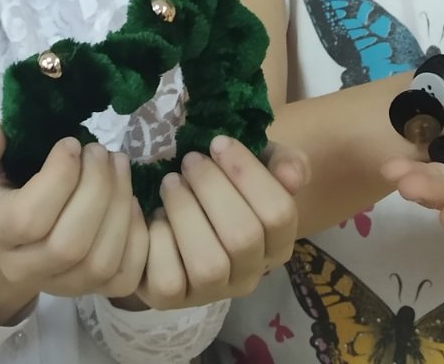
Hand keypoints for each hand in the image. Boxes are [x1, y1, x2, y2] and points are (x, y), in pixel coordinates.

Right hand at [0, 123, 147, 299]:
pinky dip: (136, 235)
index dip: (58, 177)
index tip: (71, 143)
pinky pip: (125, 278)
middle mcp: (26, 269)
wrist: (15, 244)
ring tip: (118, 164)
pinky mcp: (95, 292)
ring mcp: (63, 287)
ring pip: (100, 261)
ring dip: (119, 205)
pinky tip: (130, 200)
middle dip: (95, 188)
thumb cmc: (5, 196)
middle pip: (69, 245)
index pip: (27, 219)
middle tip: (100, 151)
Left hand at [135, 136, 305, 309]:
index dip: (248, 174)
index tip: (218, 142)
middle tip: (189, 159)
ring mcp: (212, 292)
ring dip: (185, 212)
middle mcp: (250, 274)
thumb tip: (290, 174)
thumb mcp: (257, 164)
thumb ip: (284, 162)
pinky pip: (169, 282)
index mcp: (278, 242)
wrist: (179, 214)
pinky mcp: (172, 300)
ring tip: (170, 182)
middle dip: (212, 188)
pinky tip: (152, 213)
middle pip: (243, 237)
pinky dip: (158, 241)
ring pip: (208, 264)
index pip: (279, 213)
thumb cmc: (223, 185)